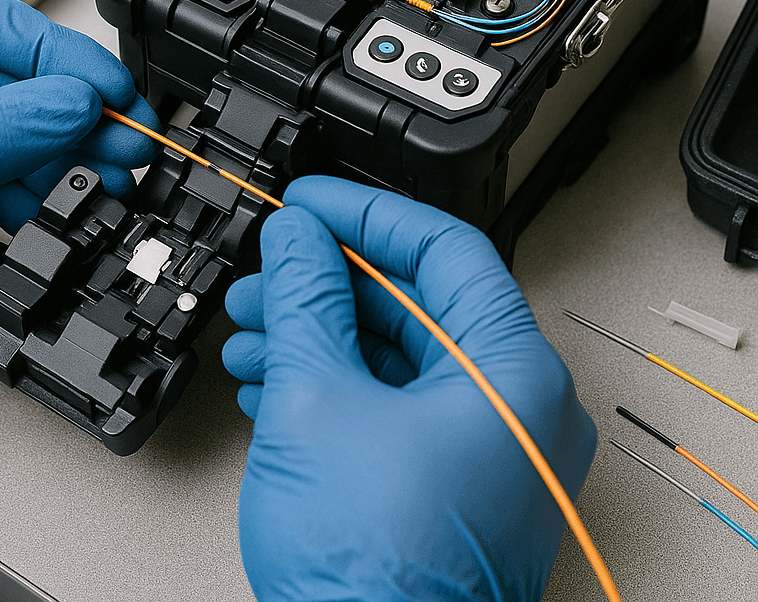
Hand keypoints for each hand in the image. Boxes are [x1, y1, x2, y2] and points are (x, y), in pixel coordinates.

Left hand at [0, 0, 156, 418]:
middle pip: (9, 83)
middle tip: (125, 135)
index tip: (103, 87)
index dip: (51, 54)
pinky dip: (43, 193)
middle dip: (71, 110)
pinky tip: (68, 201)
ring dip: (68, 155)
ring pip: (17, 136)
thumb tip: (70, 101)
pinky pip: (8, 183)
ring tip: (111, 173)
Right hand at [222, 177, 595, 601]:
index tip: (311, 203)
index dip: (367, 214)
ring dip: (315, 334)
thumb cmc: (371, 574)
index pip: (445, 249)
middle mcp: (515, 409)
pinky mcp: (447, 483)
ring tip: (253, 331)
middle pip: (414, 304)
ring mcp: (483, 451)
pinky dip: (330, 383)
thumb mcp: (316, 399)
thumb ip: (305, 297)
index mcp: (513, 375)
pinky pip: (389, 403)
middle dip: (325, 283)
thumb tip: (297, 235)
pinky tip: (272, 380)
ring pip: (393, 355)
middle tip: (268, 270)